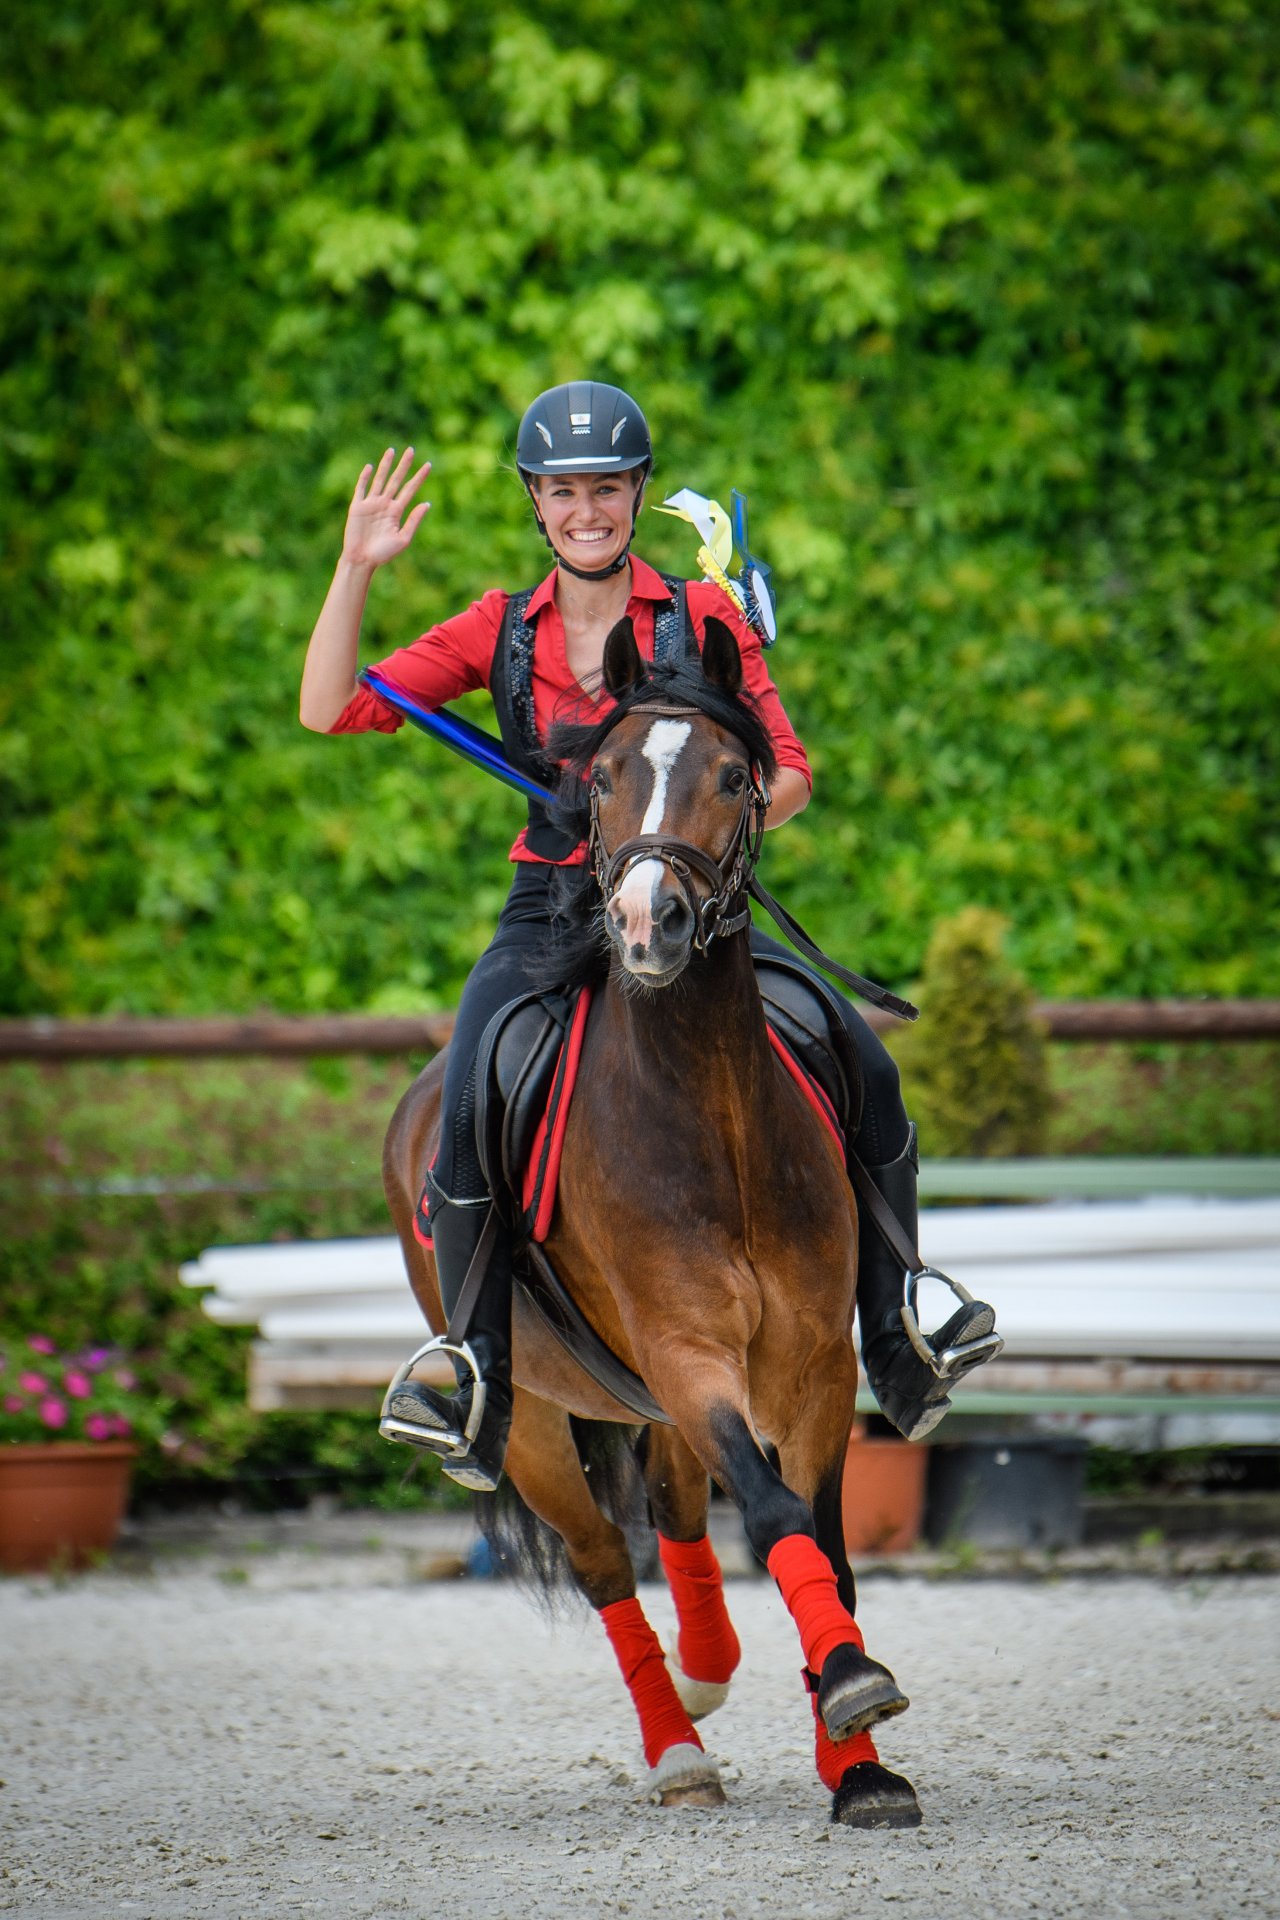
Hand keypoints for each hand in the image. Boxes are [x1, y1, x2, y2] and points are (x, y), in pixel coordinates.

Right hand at [342, 447, 430, 569]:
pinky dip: (364, 477)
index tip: (428, 465)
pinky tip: (369, 466)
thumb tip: (426, 504)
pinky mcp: (357, 506)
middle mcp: (385, 504)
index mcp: (396, 512)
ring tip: (392, 451)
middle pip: (396, 480)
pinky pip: (361, 488)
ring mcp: (371, 504)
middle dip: (404, 465)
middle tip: (411, 449)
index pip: (410, 490)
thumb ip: (414, 521)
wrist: (362, 560)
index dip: (419, 477)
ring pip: (380, 479)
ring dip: (386, 465)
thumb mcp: (403, 539)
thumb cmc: (383, 554)